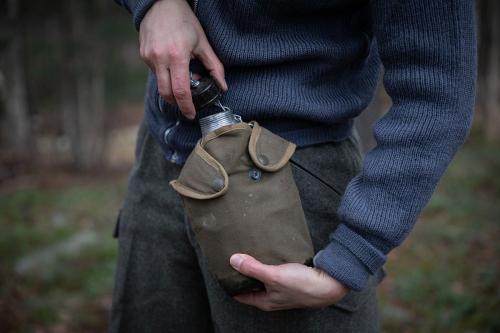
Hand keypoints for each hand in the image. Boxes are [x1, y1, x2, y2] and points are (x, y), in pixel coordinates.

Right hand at [139, 0, 227, 118]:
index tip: (191, 114)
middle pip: (167, 93)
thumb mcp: (203, 42)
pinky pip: (155, 73)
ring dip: (172, 89)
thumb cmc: (184, 21)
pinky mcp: (143, 56)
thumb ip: (214, 66)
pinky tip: (173, 66)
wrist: (160, 3)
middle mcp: (160, 59)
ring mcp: (149, 58)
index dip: (186, 106)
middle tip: (188, 105)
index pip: (180, 91)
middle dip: (177, 103)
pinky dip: (165, 76)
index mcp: (177, 56)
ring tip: (183, 78)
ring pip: (160, 84)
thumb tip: (223, 86)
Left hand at [229, 254, 348, 310]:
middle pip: (251, 286)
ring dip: (256, 268)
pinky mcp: (292, 281)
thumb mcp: (273, 276)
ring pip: (263, 279)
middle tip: (233, 257)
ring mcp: (282, 290)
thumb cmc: (302, 285)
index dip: (230, 283)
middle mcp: (272, 298)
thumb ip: (253, 268)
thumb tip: (232, 260)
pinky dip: (269, 265)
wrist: (330, 284)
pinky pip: (275, 273)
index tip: (222, 270)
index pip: (240, 295)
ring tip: (249, 253)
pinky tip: (269, 254)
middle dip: (243, 274)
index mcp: (264, 301)